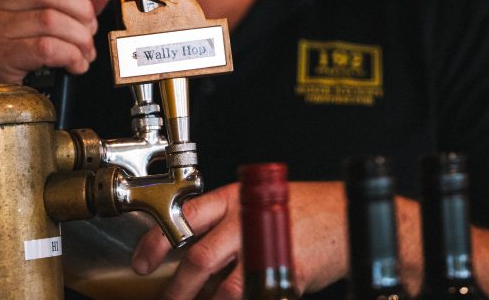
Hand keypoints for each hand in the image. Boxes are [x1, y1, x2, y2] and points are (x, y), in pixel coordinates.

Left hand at [132, 181, 347, 299]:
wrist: (346, 215)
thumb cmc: (303, 209)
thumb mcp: (260, 201)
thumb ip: (229, 222)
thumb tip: (192, 252)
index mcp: (237, 197)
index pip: (187, 216)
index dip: (158, 241)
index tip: (142, 262)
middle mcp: (248, 220)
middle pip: (199, 258)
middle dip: (177, 290)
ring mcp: (267, 249)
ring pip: (224, 289)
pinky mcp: (285, 275)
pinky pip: (252, 298)